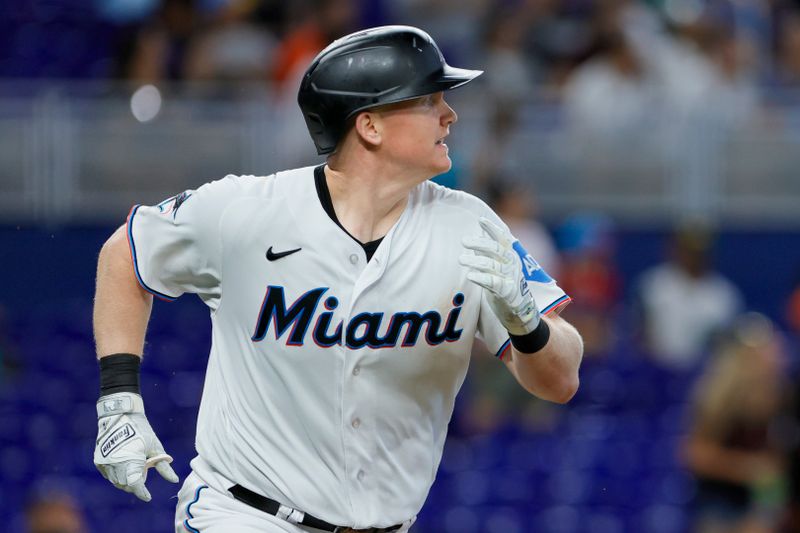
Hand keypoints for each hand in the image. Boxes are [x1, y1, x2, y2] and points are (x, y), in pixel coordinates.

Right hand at [94, 392, 178, 501]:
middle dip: (135, 485)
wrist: (119, 414)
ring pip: (116, 481)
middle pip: (125, 484)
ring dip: (126, 480)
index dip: (142, 492)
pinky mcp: (99, 461)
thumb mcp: (155, 447)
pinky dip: (117, 475)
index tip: (148, 497)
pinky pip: (109, 475)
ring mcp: (105, 463)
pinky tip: (124, 467)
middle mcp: (115, 464)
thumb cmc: (141, 430)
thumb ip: (163, 465)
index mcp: (130, 460)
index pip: (135, 484)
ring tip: (135, 469)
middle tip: (144, 476)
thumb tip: (174, 480)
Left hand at [460, 217, 540, 335]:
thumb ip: (488, 253)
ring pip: (492, 266)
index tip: (480, 220)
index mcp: (510, 255)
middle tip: (464, 241)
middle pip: (496, 250)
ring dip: (475, 261)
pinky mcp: (508, 292)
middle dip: (479, 243)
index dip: (492, 229)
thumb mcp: (498, 266)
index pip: (503, 238)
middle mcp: (512, 264)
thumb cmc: (505, 284)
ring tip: (460, 259)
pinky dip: (482, 278)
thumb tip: (475, 237)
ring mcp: (511, 278)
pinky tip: (470, 276)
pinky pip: (494, 283)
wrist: (519, 310)